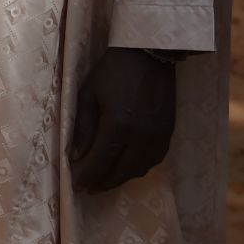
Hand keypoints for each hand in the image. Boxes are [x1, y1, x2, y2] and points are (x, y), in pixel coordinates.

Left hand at [69, 46, 176, 192]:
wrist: (149, 55)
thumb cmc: (112, 72)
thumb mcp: (88, 95)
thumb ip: (83, 128)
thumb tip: (76, 155)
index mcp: (119, 125)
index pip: (100, 162)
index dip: (87, 176)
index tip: (75, 186)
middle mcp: (142, 136)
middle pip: (121, 171)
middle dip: (102, 183)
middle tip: (87, 188)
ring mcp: (159, 136)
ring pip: (139, 169)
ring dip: (120, 178)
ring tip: (103, 181)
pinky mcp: (168, 133)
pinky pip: (153, 160)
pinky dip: (137, 168)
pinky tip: (125, 167)